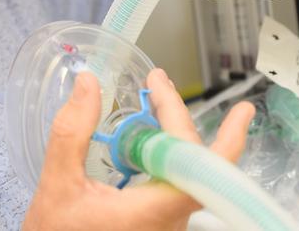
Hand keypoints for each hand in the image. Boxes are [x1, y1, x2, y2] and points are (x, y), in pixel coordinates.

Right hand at [22, 68, 254, 230]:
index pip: (202, 177)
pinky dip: (165, 149)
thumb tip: (89, 83)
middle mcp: (167, 222)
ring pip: (185, 170)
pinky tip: (153, 133)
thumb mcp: (56, 183)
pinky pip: (175, 181)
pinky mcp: (159, 223)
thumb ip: (71, 131)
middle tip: (158, 81)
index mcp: (148, 214)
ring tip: (157, 97)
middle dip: (176, 114)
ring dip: (172, 131)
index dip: (227, 143)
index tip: (242, 112)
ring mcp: (166, 224)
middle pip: (191, 161)